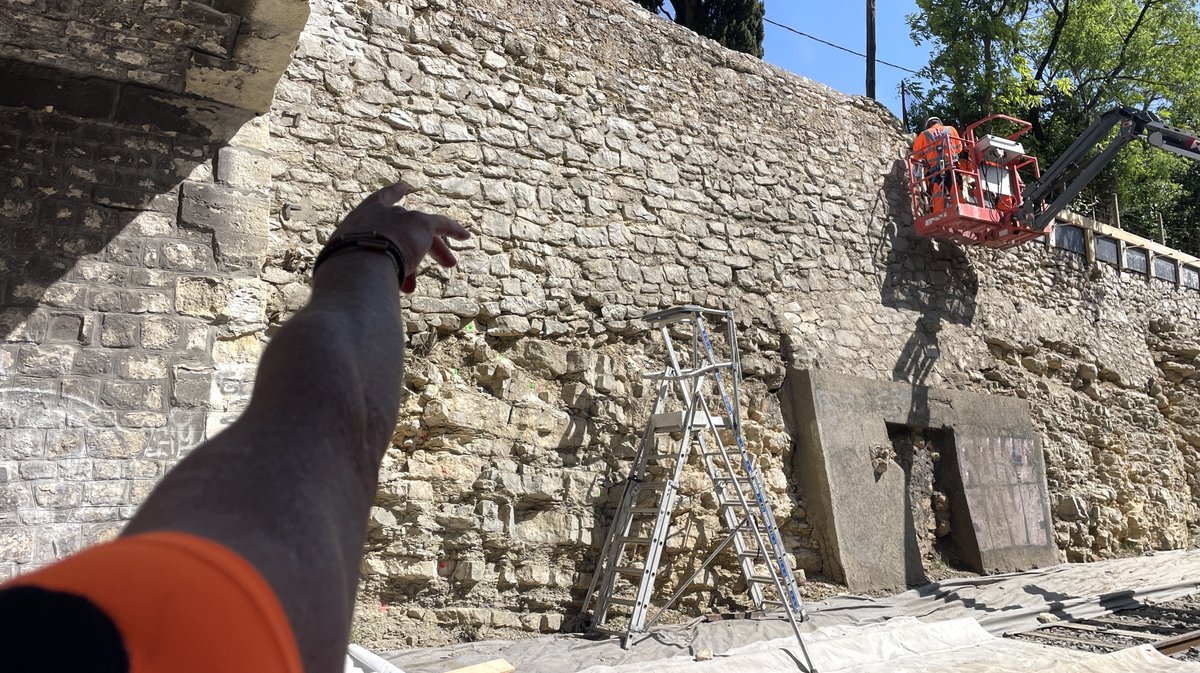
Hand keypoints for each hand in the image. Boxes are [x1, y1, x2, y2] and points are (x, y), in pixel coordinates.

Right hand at [330, 181, 470, 292]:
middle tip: (419, 260)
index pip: (378, 202)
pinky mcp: (420, 223)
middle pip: (403, 225)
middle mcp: (383, 213)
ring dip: (436, 250)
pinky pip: (441, 224)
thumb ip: (354, 270)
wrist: (358, 262)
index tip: (403, 187)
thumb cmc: (343, 270)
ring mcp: (402, 217)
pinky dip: (454, 229)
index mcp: (360, 218)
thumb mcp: (343, 266)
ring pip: (424, 232)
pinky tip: (465, 236)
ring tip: (450, 264)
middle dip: (413, 243)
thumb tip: (355, 292)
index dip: (392, 196)